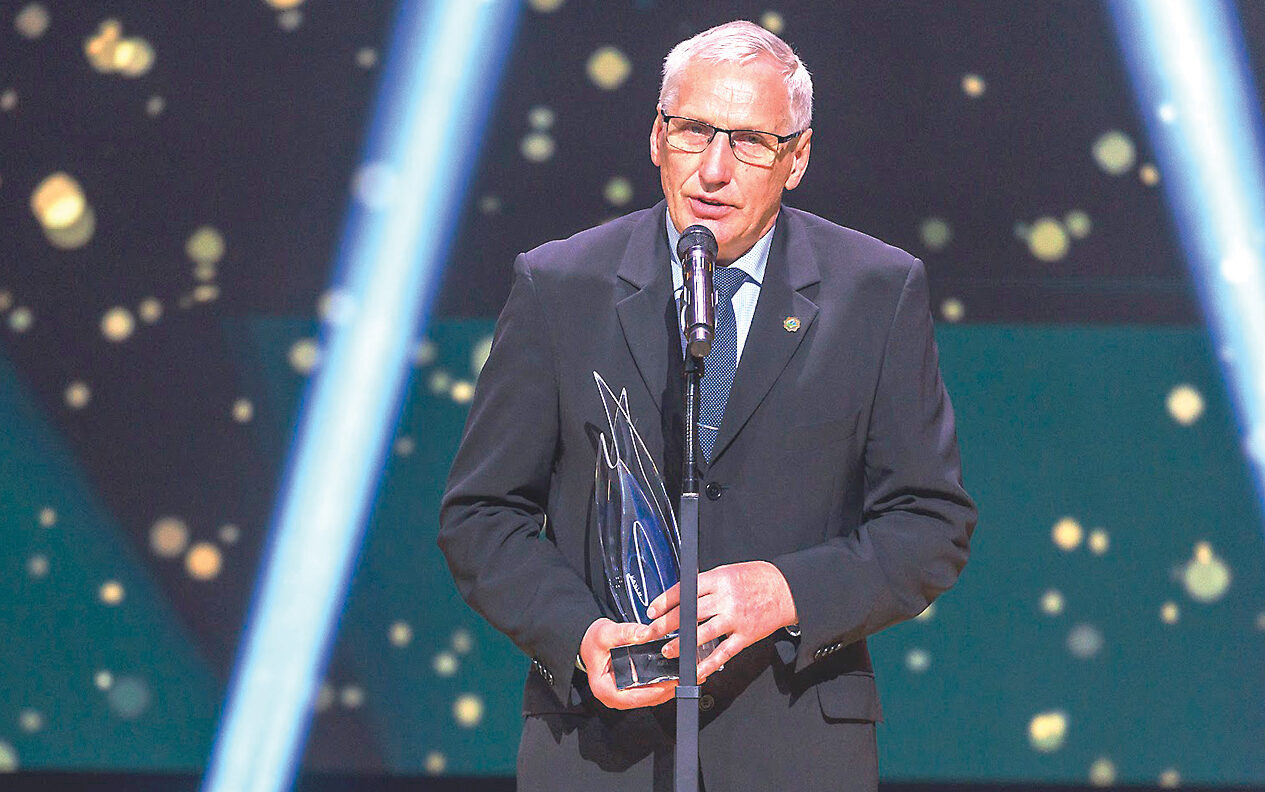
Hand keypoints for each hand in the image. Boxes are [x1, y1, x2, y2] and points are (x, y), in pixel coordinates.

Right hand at [579, 617, 676, 709]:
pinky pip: (651, 692)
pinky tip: (675, 675)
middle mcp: (615, 697)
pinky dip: (664, 684)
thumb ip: (626, 632)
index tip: (670, 683)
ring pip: (651, 698)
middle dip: (667, 689)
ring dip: (669, 688)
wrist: (589, 642)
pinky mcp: (632, 690)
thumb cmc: (593, 642)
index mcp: (605, 689)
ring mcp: (624, 695)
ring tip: (685, 676)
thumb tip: (645, 633)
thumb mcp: (606, 633)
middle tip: (685, 677)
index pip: (633, 697)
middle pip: (646, 700)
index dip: (654, 692)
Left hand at [646, 560, 796, 682]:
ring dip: (682, 644)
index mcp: (718, 579)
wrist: (786, 589)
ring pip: (702, 633)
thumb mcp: (727, 572)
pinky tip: (696, 669)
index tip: (652, 611)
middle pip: (688, 612)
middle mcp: (725, 598)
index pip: (684, 590)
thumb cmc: (756, 579)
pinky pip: (724, 652)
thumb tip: (681, 596)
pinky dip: (708, 663)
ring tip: (667, 651)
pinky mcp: (745, 636)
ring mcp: (735, 618)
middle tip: (650, 632)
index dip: (664, 602)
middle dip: (665, 624)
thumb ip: (705, 584)